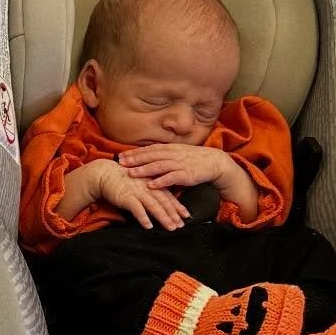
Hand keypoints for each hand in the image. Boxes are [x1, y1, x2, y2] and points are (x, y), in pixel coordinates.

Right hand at [92, 160, 189, 230]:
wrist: (104, 173)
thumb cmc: (122, 178)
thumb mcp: (139, 182)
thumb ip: (150, 189)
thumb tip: (160, 200)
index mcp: (151, 183)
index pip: (168, 196)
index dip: (178, 206)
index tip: (186, 215)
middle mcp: (147, 187)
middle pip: (164, 202)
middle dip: (174, 214)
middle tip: (181, 225)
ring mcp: (137, 192)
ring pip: (153, 205)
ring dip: (163, 217)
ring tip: (170, 227)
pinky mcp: (126, 197)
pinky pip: (136, 208)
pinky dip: (143, 217)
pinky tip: (148, 226)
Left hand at [118, 143, 232, 191]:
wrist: (214, 162)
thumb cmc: (194, 159)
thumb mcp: (177, 153)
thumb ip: (163, 155)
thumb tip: (147, 158)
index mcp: (170, 149)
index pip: (149, 149)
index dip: (135, 152)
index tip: (121, 155)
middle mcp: (173, 154)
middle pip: (151, 156)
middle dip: (135, 159)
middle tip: (120, 162)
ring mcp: (179, 164)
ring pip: (159, 166)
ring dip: (144, 169)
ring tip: (131, 173)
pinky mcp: (186, 175)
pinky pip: (172, 178)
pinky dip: (161, 181)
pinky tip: (151, 185)